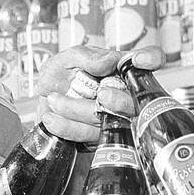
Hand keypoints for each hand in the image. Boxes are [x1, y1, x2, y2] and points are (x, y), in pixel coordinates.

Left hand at [35, 44, 163, 143]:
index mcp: (122, 69)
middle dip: (120, 99)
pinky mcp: (101, 138)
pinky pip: (90, 137)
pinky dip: (68, 127)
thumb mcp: (67, 58)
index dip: (151, 59)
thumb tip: (109, 61)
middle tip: (100, 94)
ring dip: (78, 110)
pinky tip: (51, 118)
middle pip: (135, 101)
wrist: (42, 102)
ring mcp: (116, 118)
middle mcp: (125, 94)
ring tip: (53, 99)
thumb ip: (87, 56)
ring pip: (110, 121)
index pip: (150, 59)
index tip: (140, 60)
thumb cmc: (60, 76)